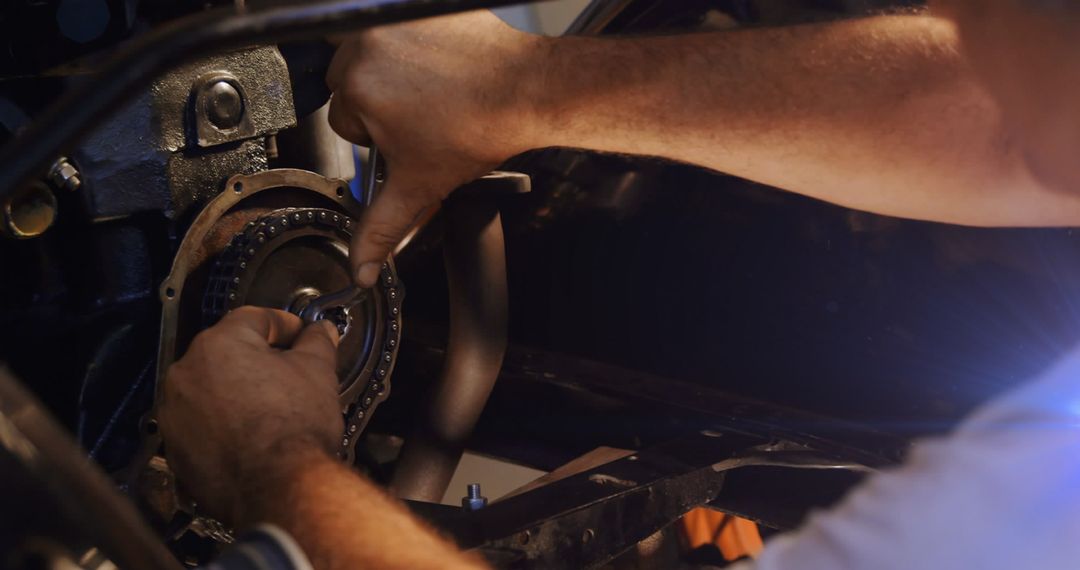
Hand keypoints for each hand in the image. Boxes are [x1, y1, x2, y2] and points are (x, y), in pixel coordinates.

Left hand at [158, 307, 341, 523]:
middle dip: (257, 360)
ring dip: (236, 392)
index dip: (284, 325)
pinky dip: (222, 425)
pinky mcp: (175, 448)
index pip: (254, 319)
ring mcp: (176, 413)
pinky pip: (201, 425)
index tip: (301, 336)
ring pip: (210, 390)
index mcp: (219, 344)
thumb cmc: (294, 426)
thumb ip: (316, 342)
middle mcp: (186, 373)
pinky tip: (251, 435)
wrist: (277, 487)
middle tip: (288, 373)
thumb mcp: (317, 371)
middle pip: (227, 354)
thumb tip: (320, 331)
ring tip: (270, 408)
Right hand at [326, 10, 545, 286]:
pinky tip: (441, 68)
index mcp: (357, 89)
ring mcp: (391, 22)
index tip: (408, 135)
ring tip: (433, 92)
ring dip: (393, 72)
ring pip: (371, 55)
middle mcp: (366, 46)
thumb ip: (382, 228)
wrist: (527, 91)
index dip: (378, 137)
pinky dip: (413, 45)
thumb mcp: (420, 187)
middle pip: (352, 84)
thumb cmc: (480, 130)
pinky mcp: (414, 6)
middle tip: (423, 117)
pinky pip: (396, 28)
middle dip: (381, 103)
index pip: (344, 120)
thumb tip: (359, 267)